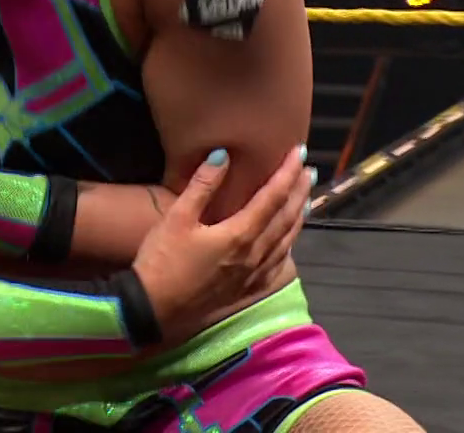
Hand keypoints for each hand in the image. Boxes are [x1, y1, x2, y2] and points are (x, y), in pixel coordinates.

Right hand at [129, 147, 312, 343]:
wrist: (154, 311)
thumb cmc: (162, 261)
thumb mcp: (177, 218)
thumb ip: (202, 186)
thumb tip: (223, 155)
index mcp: (240, 234)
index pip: (273, 197)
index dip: (287, 173)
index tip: (298, 153)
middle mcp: (255, 255)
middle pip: (286, 218)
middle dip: (299, 192)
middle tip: (309, 171)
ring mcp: (253, 275)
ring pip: (287, 241)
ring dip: (298, 218)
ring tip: (306, 200)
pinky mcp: (247, 290)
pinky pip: (278, 264)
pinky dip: (289, 246)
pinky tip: (288, 243)